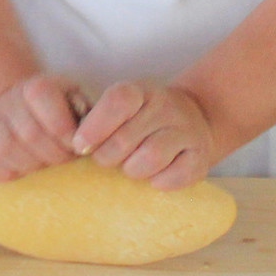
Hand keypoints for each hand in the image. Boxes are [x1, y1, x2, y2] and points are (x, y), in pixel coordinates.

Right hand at [0, 74, 87, 180]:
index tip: (77, 146)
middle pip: (28, 132)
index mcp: (36, 86)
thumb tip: (88, 137)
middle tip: (64, 163)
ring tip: (43, 169)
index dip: (63, 127)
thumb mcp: (78, 105)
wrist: (23, 112)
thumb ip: (88, 116)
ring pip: (2, 146)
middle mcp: (8, 100)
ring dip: (28, 166)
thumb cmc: (61, 115)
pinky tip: (18, 174)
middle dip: (53, 154)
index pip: (42, 96)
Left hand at [73, 80, 219, 188]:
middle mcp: (166, 106)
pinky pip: (174, 177)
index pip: (118, 101)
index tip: (80, 146)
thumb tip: (75, 146)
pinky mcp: (200, 158)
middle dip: (106, 157)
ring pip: (150, 158)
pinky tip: (154, 177)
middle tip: (106, 160)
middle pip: (125, 139)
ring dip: (132, 171)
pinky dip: (158, 183)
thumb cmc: (143, 120)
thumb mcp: (122, 111)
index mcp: (141, 92)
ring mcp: (187, 131)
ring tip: (130, 168)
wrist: (196, 120)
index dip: (94, 127)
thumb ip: (98, 122)